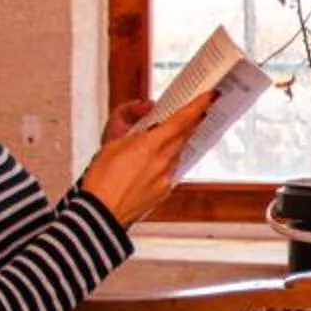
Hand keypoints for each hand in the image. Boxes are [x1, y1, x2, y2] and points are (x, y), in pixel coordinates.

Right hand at [80, 93, 213, 226]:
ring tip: (159, 140)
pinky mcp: (165, 191)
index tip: (210, 96)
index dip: (198, 106)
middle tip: (192, 111)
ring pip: (177, 152)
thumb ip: (128, 117)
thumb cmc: (101, 180)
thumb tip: (147, 107)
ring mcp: (167, 177)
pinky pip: (171, 169)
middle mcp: (164, 161)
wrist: (100, 214)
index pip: (182, 120)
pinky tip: (150, 165)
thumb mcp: (110, 141)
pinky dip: (165, 161)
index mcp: (151, 145)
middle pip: (184, 135)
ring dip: (174, 143)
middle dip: (188, 122)